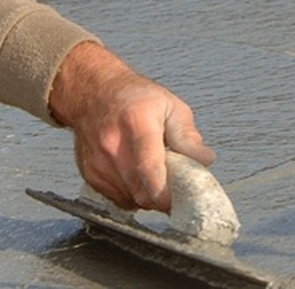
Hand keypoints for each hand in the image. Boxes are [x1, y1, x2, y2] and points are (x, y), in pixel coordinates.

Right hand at [48, 41, 214, 212]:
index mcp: (136, 122)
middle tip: (174, 186)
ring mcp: (98, 161)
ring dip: (148, 195)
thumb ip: (188, 135)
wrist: (93, 92)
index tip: (179, 202)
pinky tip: (136, 175)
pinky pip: (118, 199)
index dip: (165, 192)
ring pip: (131, 199)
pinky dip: (132, 194)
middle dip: (163, 197)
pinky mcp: (90, 174)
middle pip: (142, 191)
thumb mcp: (170, 105)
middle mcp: (113, 144)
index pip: (149, 168)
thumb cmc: (134, 97)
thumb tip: (204, 160)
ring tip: (153, 174)